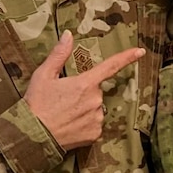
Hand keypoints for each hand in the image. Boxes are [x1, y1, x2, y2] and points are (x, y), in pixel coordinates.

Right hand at [23, 30, 144, 150]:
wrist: (32, 137)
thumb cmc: (36, 104)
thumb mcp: (43, 75)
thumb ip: (59, 54)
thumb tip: (68, 35)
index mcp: (85, 83)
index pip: (110, 66)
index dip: (127, 57)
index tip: (140, 51)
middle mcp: (95, 101)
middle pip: (96, 91)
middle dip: (84, 92)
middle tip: (63, 100)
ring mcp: (96, 119)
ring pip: (95, 108)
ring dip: (84, 109)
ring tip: (65, 114)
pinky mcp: (95, 135)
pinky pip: (94, 124)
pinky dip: (85, 124)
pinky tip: (70, 126)